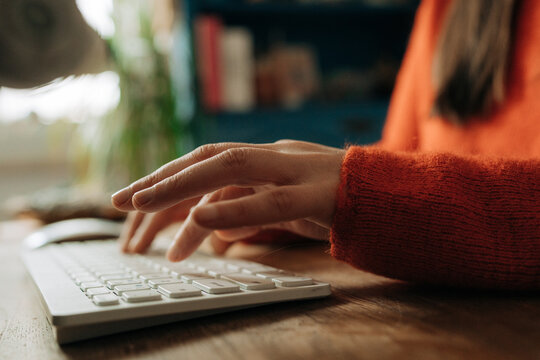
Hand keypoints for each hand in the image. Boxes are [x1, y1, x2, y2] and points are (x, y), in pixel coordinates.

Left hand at [112, 140, 345, 260]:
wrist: (396, 202)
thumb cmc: (337, 207)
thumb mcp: (285, 209)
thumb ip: (248, 212)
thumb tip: (209, 230)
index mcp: (269, 159)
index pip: (209, 160)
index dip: (167, 175)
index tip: (131, 197)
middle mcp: (278, 157)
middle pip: (210, 158)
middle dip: (161, 178)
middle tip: (120, 201)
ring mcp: (298, 171)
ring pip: (232, 168)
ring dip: (182, 185)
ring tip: (140, 206)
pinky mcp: (319, 195)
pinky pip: (272, 200)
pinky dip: (234, 207)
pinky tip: (200, 215)